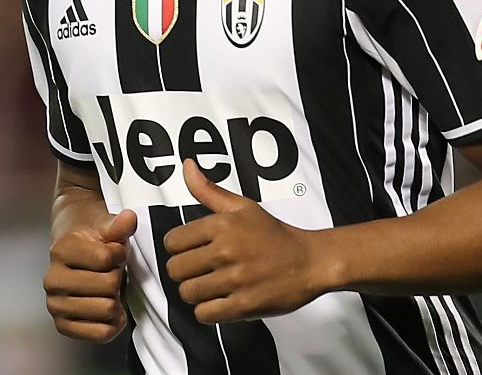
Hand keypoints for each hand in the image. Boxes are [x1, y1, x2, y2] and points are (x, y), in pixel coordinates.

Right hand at [44, 209, 137, 342]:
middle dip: (117, 276)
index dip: (119, 253)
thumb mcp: (106, 226)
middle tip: (110, 271)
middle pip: (109, 285)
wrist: (73, 251)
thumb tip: (128, 219)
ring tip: (107, 288)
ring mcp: (55, 305)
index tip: (114, 251)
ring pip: (107, 308)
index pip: (106, 258)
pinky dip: (113, 321)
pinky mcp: (63, 325)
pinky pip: (102, 333)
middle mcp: (53, 279)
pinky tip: (110, 306)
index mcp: (62, 250)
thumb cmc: (93, 240)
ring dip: (116, 298)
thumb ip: (119, 225)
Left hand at [164, 159, 322, 323]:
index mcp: (223, 224)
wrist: (309, 261)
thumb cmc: (275, 235)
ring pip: (187, 293)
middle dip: (185, 271)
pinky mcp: (243, 305)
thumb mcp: (243, 206)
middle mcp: (226, 250)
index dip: (178, 248)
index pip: (172, 242)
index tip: (192, 250)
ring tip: (213, 285)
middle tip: (202, 269)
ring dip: (197, 292)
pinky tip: (221, 300)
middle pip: (175, 270)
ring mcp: (235, 279)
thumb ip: (209, 190)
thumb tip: (186, 166)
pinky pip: (204, 314)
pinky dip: (209, 311)